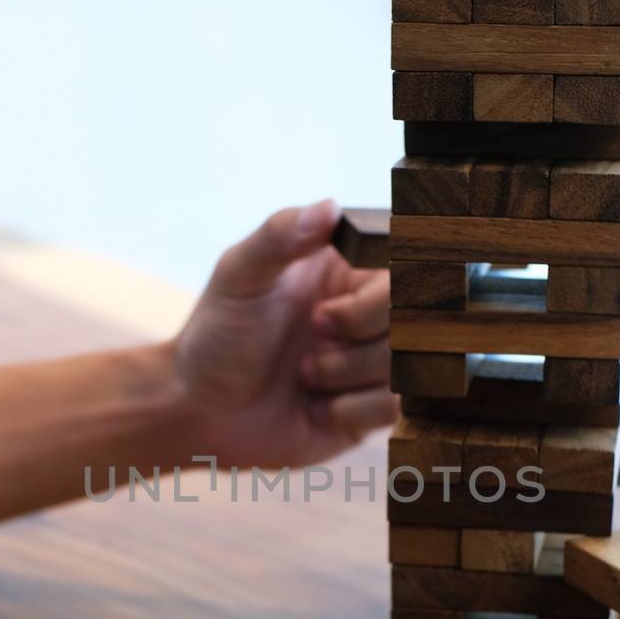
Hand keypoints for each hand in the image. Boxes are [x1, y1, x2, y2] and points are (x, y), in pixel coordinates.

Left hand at [174, 200, 396, 467]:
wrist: (203, 412)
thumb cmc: (217, 336)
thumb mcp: (239, 275)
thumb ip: (280, 235)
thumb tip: (329, 206)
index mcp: (350, 268)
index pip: (406, 262)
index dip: (380, 290)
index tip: (330, 306)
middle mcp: (372, 312)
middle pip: (416, 314)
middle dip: (357, 330)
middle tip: (313, 330)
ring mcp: (376, 361)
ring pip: (408, 362)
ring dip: (345, 372)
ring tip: (304, 373)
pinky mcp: (374, 409)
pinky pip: (393, 407)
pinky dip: (349, 410)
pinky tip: (315, 407)